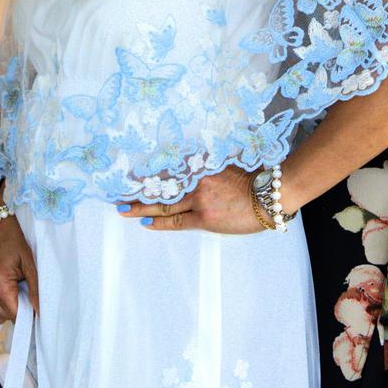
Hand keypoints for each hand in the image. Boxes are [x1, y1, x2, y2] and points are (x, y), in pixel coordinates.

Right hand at [0, 215, 38, 323]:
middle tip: (30, 295)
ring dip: (6, 310)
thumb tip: (39, 311)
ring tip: (18, 294)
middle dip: (18, 310)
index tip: (38, 313)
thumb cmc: (18, 241)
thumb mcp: (31, 264)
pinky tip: (7, 295)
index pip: (13, 313)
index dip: (27, 315)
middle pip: (3, 315)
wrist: (1, 225)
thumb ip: (35, 289)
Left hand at [117, 166, 270, 233]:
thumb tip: (191, 165)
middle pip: (161, 186)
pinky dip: (158, 221)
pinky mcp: (204, 219)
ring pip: (163, 204)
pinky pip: (175, 221)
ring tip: (122, 207)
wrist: (270, 197)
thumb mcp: (227, 166)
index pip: (170, 168)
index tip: (131, 171)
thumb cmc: (254, 180)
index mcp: (202, 166)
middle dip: (138, 189)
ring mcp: (199, 201)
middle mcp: (197, 181)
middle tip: (117, 191)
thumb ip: (208, 166)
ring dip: (141, 206)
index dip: (149, 172)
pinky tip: (144, 221)